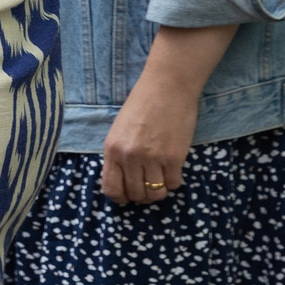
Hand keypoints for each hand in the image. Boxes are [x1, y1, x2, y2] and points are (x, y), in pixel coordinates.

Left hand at [101, 66, 200, 205]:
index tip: (128, 194)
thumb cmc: (142, 105)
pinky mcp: (174, 157)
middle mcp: (129, 156)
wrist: (167, 87)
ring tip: (161, 180)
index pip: (111, 189)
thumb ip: (119, 154)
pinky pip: (173, 184)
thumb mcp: (119, 130)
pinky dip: (173, 181)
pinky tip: (172, 170)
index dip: (121, 197)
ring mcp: (152, 158)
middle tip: (149, 186)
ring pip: (155, 193)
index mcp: (112, 149)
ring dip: (159, 191)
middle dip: (142, 195)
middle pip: (135, 194)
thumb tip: (124, 180)